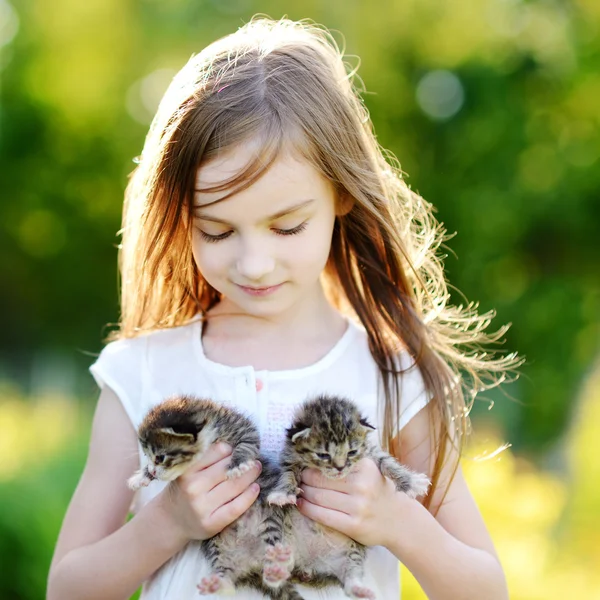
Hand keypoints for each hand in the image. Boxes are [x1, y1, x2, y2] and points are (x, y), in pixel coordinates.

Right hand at [155, 442, 260, 543]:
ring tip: (256, 468)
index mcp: (187, 471)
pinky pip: (235, 508)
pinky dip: (249, 497)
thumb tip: (234, 445)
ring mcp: (202, 507)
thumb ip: (206, 459)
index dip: (231, 449)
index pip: (217, 452)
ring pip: (234, 487)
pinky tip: (255, 488)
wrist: (171, 521)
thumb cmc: (184, 489)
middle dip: (245, 461)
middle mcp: (193, 488)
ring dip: (250, 475)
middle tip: (253, 457)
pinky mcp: (211, 524)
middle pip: (228, 469)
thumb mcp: (188, 470)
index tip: (239, 448)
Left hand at [297, 457, 414, 547]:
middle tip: (297, 478)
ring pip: (318, 497)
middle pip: (320, 480)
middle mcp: (361, 485)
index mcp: (365, 467)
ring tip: (298, 490)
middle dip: (304, 479)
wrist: (398, 519)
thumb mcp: (370, 469)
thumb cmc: (378, 490)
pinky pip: (322, 515)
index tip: (303, 465)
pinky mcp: (353, 525)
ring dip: (303, 493)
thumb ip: (349, 462)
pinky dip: (308, 509)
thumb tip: (317, 455)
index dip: (312, 465)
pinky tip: (301, 504)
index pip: (329, 464)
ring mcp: (358, 506)